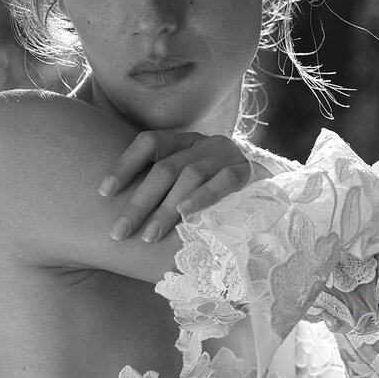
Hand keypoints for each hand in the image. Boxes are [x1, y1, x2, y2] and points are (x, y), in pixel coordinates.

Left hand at [99, 128, 251, 242]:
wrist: (276, 188)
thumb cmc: (222, 191)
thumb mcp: (191, 182)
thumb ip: (165, 188)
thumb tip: (123, 215)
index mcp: (186, 141)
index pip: (149, 143)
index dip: (124, 164)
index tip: (102, 192)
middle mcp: (205, 143)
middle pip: (164, 168)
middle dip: (138, 202)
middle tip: (119, 232)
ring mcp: (228, 155)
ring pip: (190, 176)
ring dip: (166, 208)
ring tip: (148, 236)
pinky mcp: (249, 171)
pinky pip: (224, 181)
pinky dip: (203, 197)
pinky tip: (186, 215)